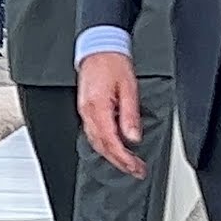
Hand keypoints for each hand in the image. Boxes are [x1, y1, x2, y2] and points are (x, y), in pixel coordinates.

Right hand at [77, 51, 145, 178]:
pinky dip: (104, 145)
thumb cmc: (113, 64)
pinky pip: (93, 133)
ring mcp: (85, 111)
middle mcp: (88, 111)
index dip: (124, 158)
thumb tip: (132, 137)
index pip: (110, 141)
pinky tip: (113, 148)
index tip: (136, 167)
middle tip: (136, 171)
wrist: (98, 49)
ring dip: (111, 156)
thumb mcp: (129, 88)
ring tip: (128, 164)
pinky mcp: (86, 108)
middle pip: (101, 146)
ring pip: (95, 142)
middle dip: (119, 162)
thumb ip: (130, 115)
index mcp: (98, 107)